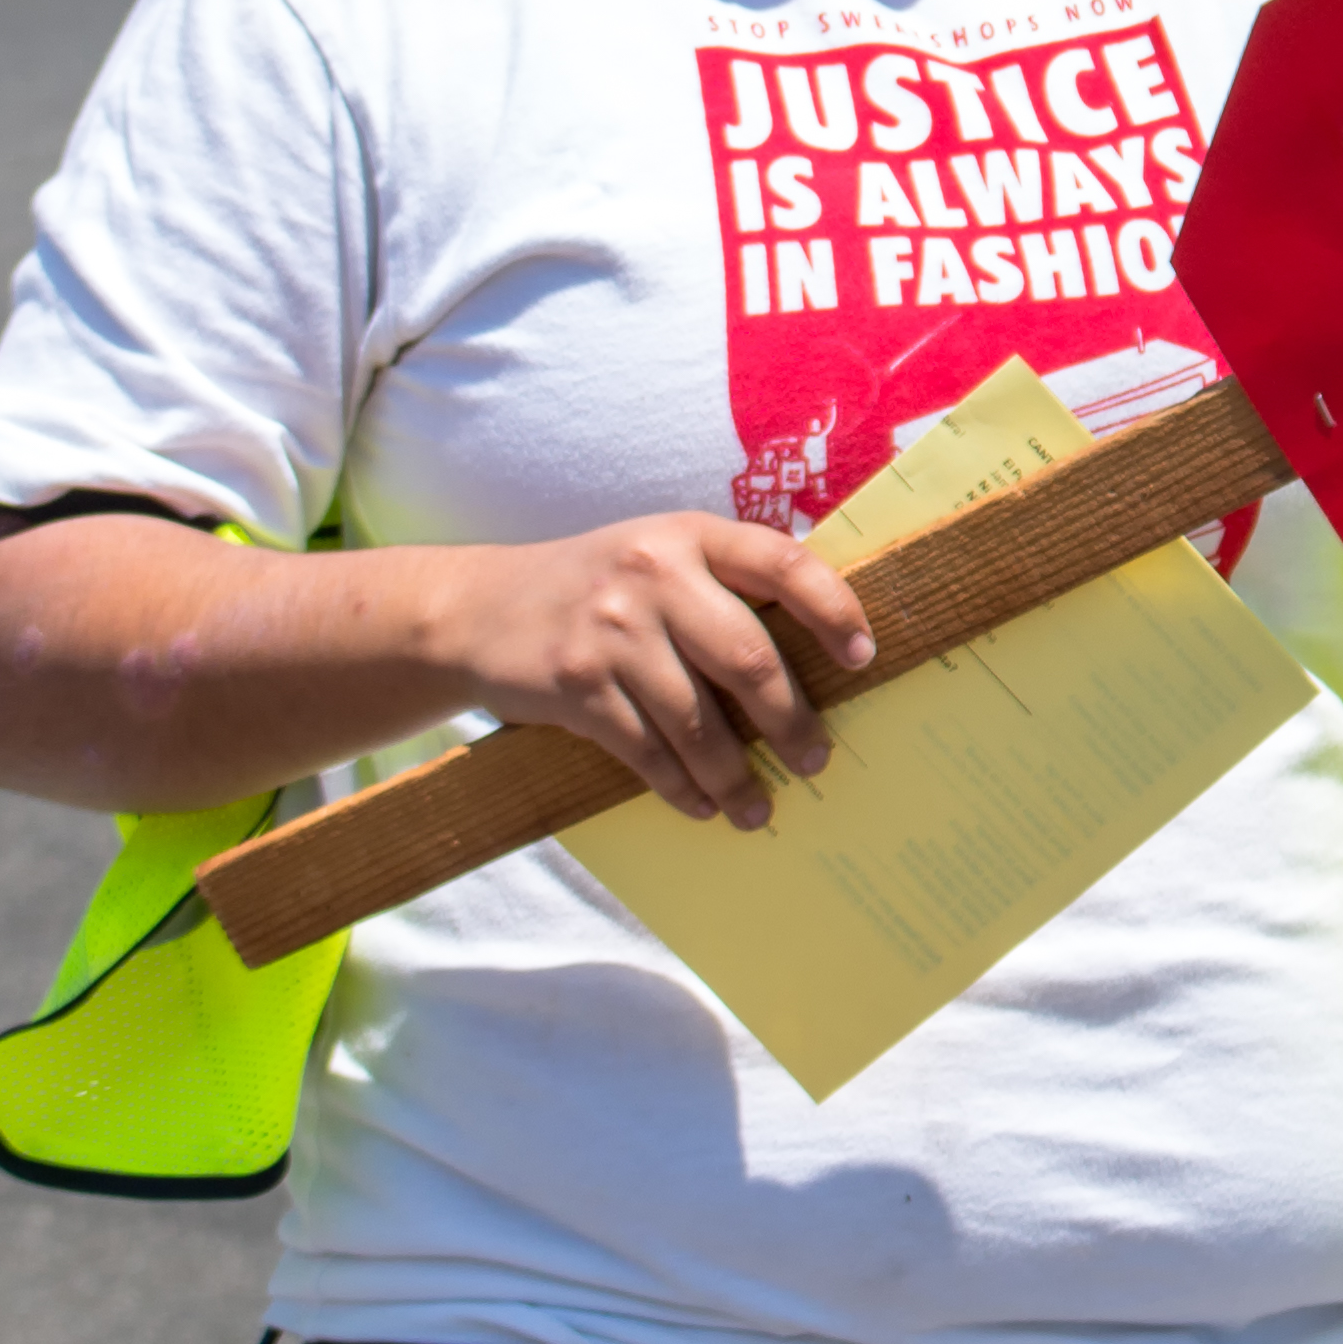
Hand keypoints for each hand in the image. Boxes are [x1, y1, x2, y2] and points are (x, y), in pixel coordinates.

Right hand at [420, 514, 879, 826]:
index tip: (863, 657)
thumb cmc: (598, 587)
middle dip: (790, 719)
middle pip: (746, 657)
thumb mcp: (658, 554)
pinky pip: (645, 749)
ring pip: (695, 719)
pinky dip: (680, 784)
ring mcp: (612, 629)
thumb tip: (817, 655)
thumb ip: (724, 584)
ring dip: (735, 773)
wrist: (479, 609)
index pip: (783, 563)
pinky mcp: (576, 684)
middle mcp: (653, 572)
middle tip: (816, 759)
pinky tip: (701, 804)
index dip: (833, 609)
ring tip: (758, 808)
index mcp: (690, 535)